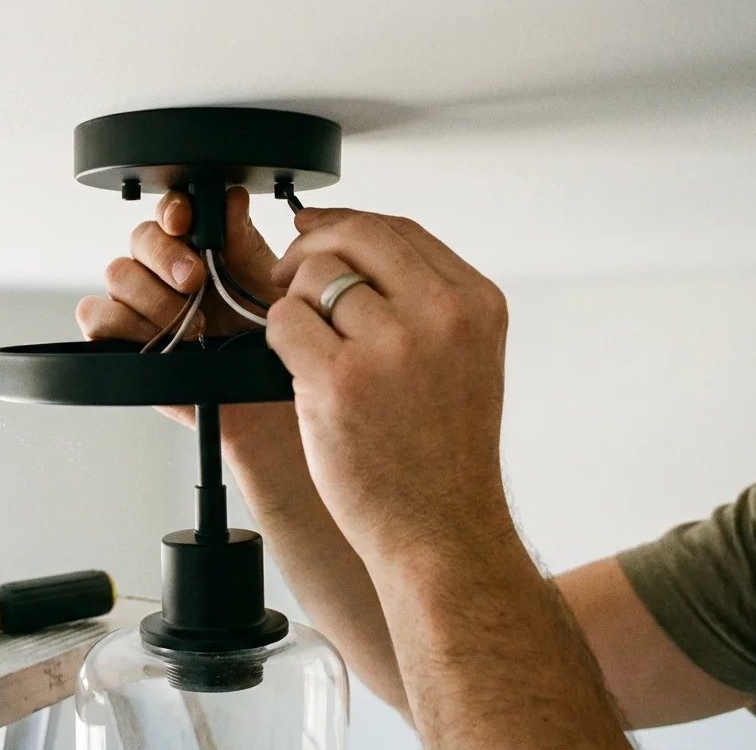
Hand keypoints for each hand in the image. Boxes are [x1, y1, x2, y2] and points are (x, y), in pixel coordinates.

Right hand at [76, 187, 285, 433]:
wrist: (262, 397)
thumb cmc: (267, 339)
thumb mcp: (266, 284)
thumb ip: (243, 240)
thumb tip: (229, 197)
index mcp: (198, 248)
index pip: (171, 212)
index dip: (172, 210)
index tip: (185, 221)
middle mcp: (162, 272)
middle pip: (139, 238)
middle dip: (166, 256)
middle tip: (195, 282)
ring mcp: (139, 305)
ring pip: (117, 274)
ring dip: (153, 297)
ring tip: (192, 327)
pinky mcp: (120, 341)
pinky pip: (95, 316)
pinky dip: (121, 323)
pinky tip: (158, 338)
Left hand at [266, 208, 511, 563]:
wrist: (443, 531)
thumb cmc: (444, 454)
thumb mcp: (465, 358)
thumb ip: (424, 300)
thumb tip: (352, 244)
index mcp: (476, 304)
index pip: (400, 230)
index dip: (346, 224)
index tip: (316, 231)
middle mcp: (441, 317)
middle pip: (354, 237)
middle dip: (309, 247)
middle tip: (287, 276)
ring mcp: (391, 346)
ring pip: (312, 279)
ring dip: (296, 308)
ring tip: (312, 352)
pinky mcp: (340, 380)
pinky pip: (285, 321)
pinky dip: (279, 340)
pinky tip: (299, 371)